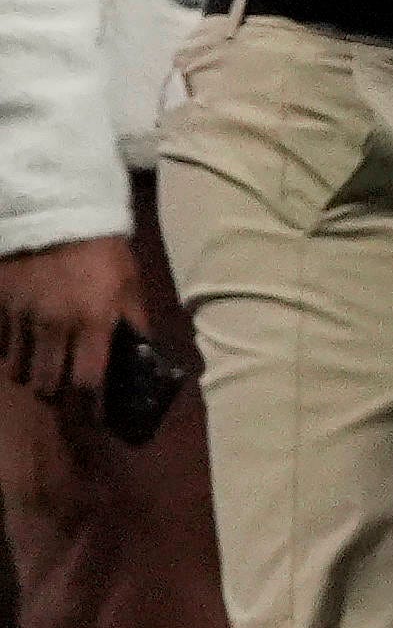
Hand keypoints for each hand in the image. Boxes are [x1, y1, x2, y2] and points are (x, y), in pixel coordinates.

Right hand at [0, 235, 143, 406]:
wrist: (53, 211)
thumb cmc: (101, 249)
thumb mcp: (130, 284)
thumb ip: (134, 322)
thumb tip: (144, 357)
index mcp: (93, 322)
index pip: (89, 381)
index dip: (93, 404)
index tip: (97, 416)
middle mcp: (54, 326)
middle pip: (48, 384)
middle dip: (57, 394)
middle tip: (65, 392)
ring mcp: (20, 316)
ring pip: (18, 370)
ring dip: (30, 376)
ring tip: (40, 371)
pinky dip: (8, 352)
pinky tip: (18, 347)